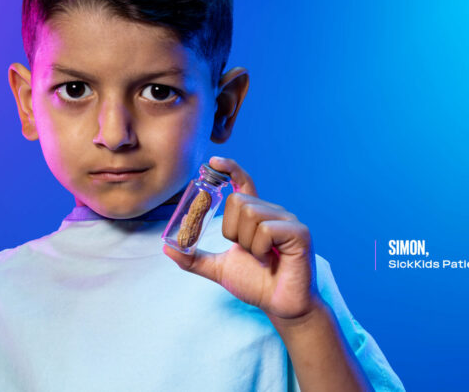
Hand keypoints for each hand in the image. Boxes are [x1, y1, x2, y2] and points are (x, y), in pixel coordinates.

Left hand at [163, 156, 320, 320]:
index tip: (213, 161)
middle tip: (245, 251)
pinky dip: (260, 248)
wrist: (280, 306)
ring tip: (259, 257)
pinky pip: (266, 229)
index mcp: (256, 215)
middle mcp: (272, 212)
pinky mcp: (299, 233)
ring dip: (246, 243)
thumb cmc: (256, 284)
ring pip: (250, 213)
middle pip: (237, 200)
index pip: (243, 182)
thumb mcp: (218, 268)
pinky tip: (270, 259)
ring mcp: (288, 220)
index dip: (230, 168)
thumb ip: (194, 258)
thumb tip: (168, 249)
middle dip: (232, 230)